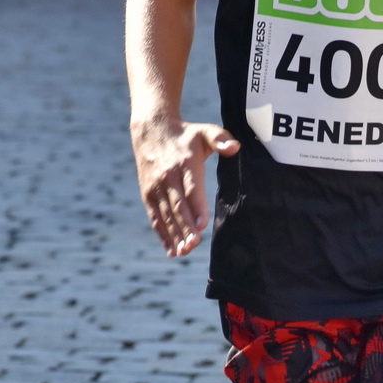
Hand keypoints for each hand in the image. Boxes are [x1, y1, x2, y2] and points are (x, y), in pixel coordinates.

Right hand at [131, 117, 239, 256]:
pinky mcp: (148, 194)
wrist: (151, 131)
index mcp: (185, 163)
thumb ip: (220, 139)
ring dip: (175, 235)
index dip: (196, 207)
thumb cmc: (185, 135)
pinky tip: (171, 250)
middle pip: (178, 206)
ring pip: (166, 215)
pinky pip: (155, 217)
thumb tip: (234, 147)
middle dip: (185, 227)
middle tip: (194, 245)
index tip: (202, 225)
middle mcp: (168, 177)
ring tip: (184, 252)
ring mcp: (156, 187)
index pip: (191, 189)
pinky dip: (163, 234)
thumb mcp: (204, 131)